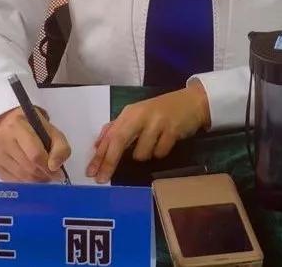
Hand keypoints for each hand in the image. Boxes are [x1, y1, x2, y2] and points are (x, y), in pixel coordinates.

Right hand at [0, 106, 71, 182]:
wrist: (15, 125)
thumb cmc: (36, 128)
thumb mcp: (53, 132)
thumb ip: (60, 148)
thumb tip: (54, 167)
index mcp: (18, 125)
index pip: (34, 153)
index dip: (48, 166)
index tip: (58, 172)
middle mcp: (3, 138)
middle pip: (28, 166)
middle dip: (43, 174)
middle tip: (52, 175)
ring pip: (20, 176)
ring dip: (36, 180)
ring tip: (44, 175)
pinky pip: (12, 181)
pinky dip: (25, 182)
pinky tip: (32, 176)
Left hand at [86, 81, 209, 183]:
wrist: (191, 102)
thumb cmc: (161, 111)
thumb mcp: (137, 115)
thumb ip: (118, 127)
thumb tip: (98, 143)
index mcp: (130, 112)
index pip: (110, 135)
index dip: (99, 155)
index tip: (90, 172)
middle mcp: (140, 115)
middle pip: (119, 140)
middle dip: (109, 162)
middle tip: (102, 179)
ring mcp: (156, 122)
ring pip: (141, 153)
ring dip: (144, 155)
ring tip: (153, 144)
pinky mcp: (172, 130)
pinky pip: (160, 153)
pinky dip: (160, 152)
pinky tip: (165, 141)